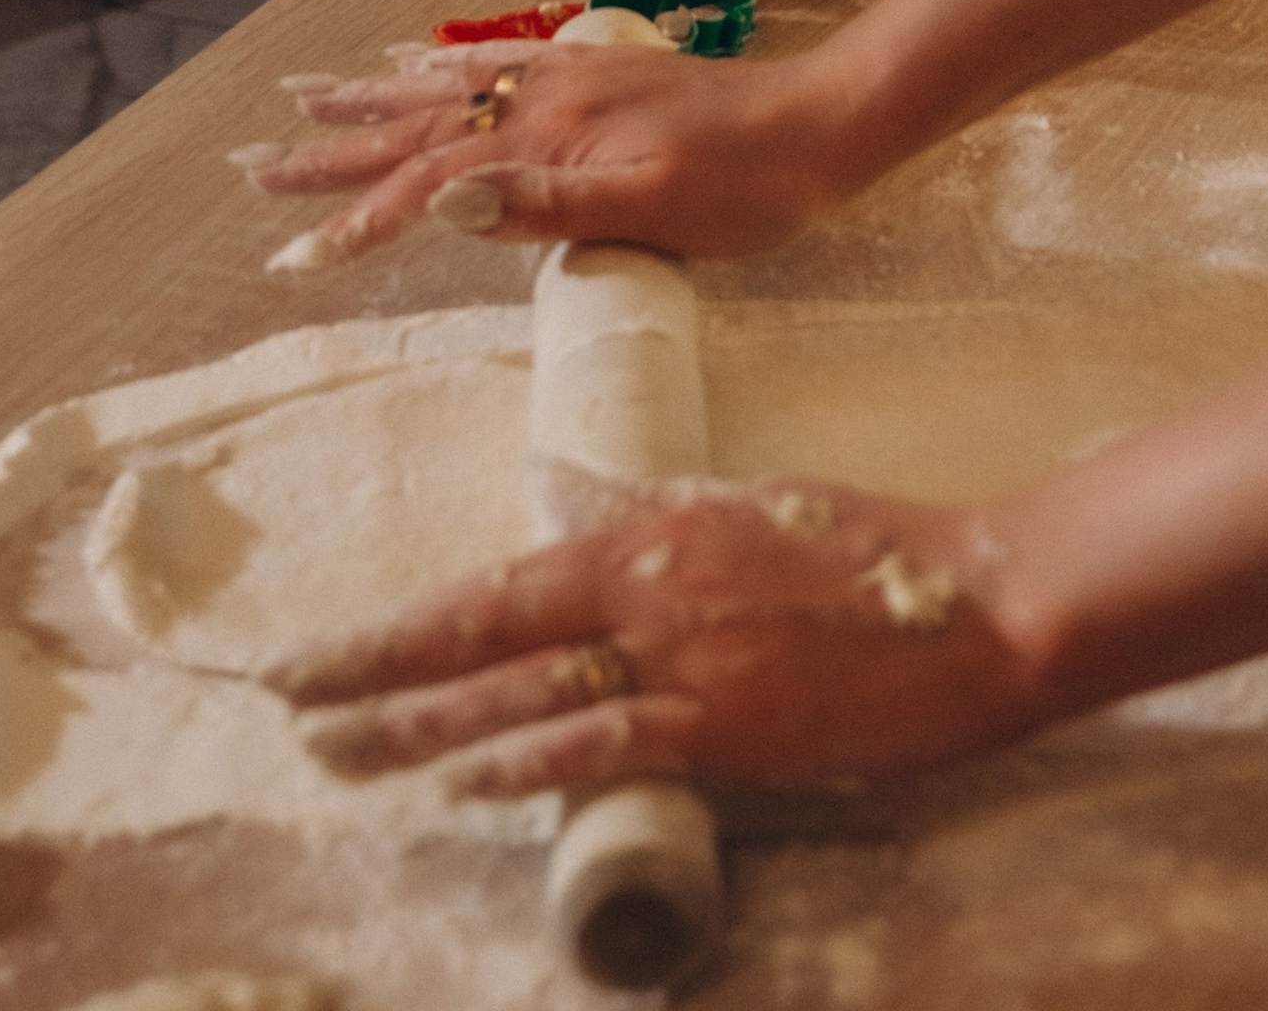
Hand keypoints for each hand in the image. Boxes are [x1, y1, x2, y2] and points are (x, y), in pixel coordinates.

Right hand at [233, 41, 826, 269]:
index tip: (292, 260)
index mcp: (548, 137)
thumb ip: (543, 204)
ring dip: (371, 98)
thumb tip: (440, 205)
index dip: (359, 223)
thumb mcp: (649, 209)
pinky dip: (441, 67)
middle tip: (251, 160)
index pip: (429, 187)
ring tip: (306, 95)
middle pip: (416, 127)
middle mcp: (545, 98)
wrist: (823, 123)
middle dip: (332, 149)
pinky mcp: (597, 76)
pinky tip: (420, 61)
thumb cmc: (748, 186)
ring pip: (446, 89)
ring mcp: (569, 81)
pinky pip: (495, 65)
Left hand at [271, 474, 1036, 796]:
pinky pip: (609, 743)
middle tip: (287, 697)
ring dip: (424, 725)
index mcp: (655, 535)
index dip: (402, 623)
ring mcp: (687, 659)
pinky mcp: (730, 724)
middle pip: (487, 633)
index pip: (500, 582)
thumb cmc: (871, 552)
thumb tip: (553, 484)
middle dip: (378, 670)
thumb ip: (643, 505)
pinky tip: (468, 782)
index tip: (322, 651)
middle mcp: (652, 590)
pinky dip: (531, 760)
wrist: (980, 600)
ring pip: (526, 691)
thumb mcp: (748, 506)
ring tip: (337, 751)